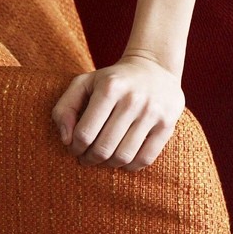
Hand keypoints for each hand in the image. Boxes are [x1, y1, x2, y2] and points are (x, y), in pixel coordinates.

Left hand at [51, 52, 184, 171]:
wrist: (155, 67)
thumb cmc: (112, 80)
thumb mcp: (84, 83)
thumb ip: (65, 108)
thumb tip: (66, 139)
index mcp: (110, 87)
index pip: (84, 133)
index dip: (74, 147)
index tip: (74, 147)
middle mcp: (133, 99)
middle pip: (103, 148)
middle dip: (89, 159)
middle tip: (87, 157)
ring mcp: (153, 112)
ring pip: (124, 156)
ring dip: (108, 164)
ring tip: (104, 159)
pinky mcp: (167, 123)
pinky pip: (145, 158)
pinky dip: (130, 166)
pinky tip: (123, 159)